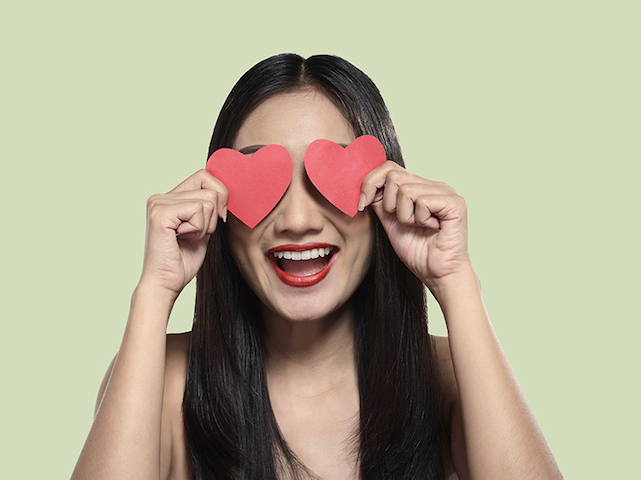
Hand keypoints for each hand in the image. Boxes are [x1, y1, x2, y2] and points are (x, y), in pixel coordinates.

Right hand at [139, 169, 227, 298]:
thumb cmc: (183, 261)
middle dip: (213, 216)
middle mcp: (160, 197)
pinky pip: (199, 210)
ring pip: (208, 200)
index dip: (220, 195)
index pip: (205, 176)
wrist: (166, 283)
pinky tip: (182, 239)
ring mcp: (159, 203)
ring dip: (205, 225)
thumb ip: (211, 208)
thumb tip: (227, 192)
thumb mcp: (203, 228)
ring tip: (187, 238)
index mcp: (169, 198)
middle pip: (210, 187)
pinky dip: (199, 229)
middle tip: (196, 234)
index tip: (217, 218)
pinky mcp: (161, 213)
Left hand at [360, 161, 472, 293]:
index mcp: (421, 187)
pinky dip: (419, 219)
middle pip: (394, 175)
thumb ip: (380, 201)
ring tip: (419, 227)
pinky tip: (431, 228)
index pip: (389, 168)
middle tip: (402, 222)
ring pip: (406, 190)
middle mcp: (435, 186)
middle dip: (389, 204)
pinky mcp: (455, 203)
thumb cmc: (418, 252)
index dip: (370, 183)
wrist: (438, 274)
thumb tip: (363, 185)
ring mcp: (447, 192)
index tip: (362, 204)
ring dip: (405, 215)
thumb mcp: (390, 221)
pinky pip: (422, 201)